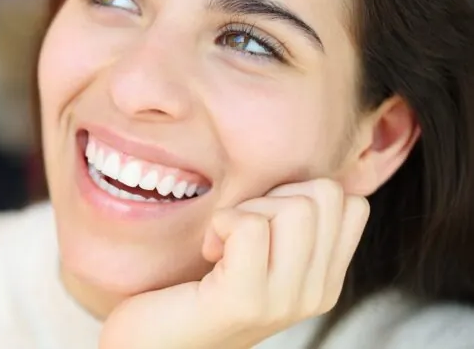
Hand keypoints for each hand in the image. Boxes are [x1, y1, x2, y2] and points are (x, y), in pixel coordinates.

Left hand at [100, 179, 369, 348]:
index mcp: (324, 281)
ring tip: (221, 245)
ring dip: (245, 211)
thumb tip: (306, 172)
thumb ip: (287, 225)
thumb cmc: (191, 290)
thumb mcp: (255, 254)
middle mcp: (316, 295)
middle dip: (271, 196)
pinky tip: (208, 252)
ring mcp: (284, 301)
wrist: (153, 344)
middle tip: (236, 232)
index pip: (351, 203)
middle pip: (324, 196)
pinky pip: (250, 226)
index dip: (298, 193)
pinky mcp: (244, 300)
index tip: (260, 223)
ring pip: (295, 207)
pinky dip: (221, 224)